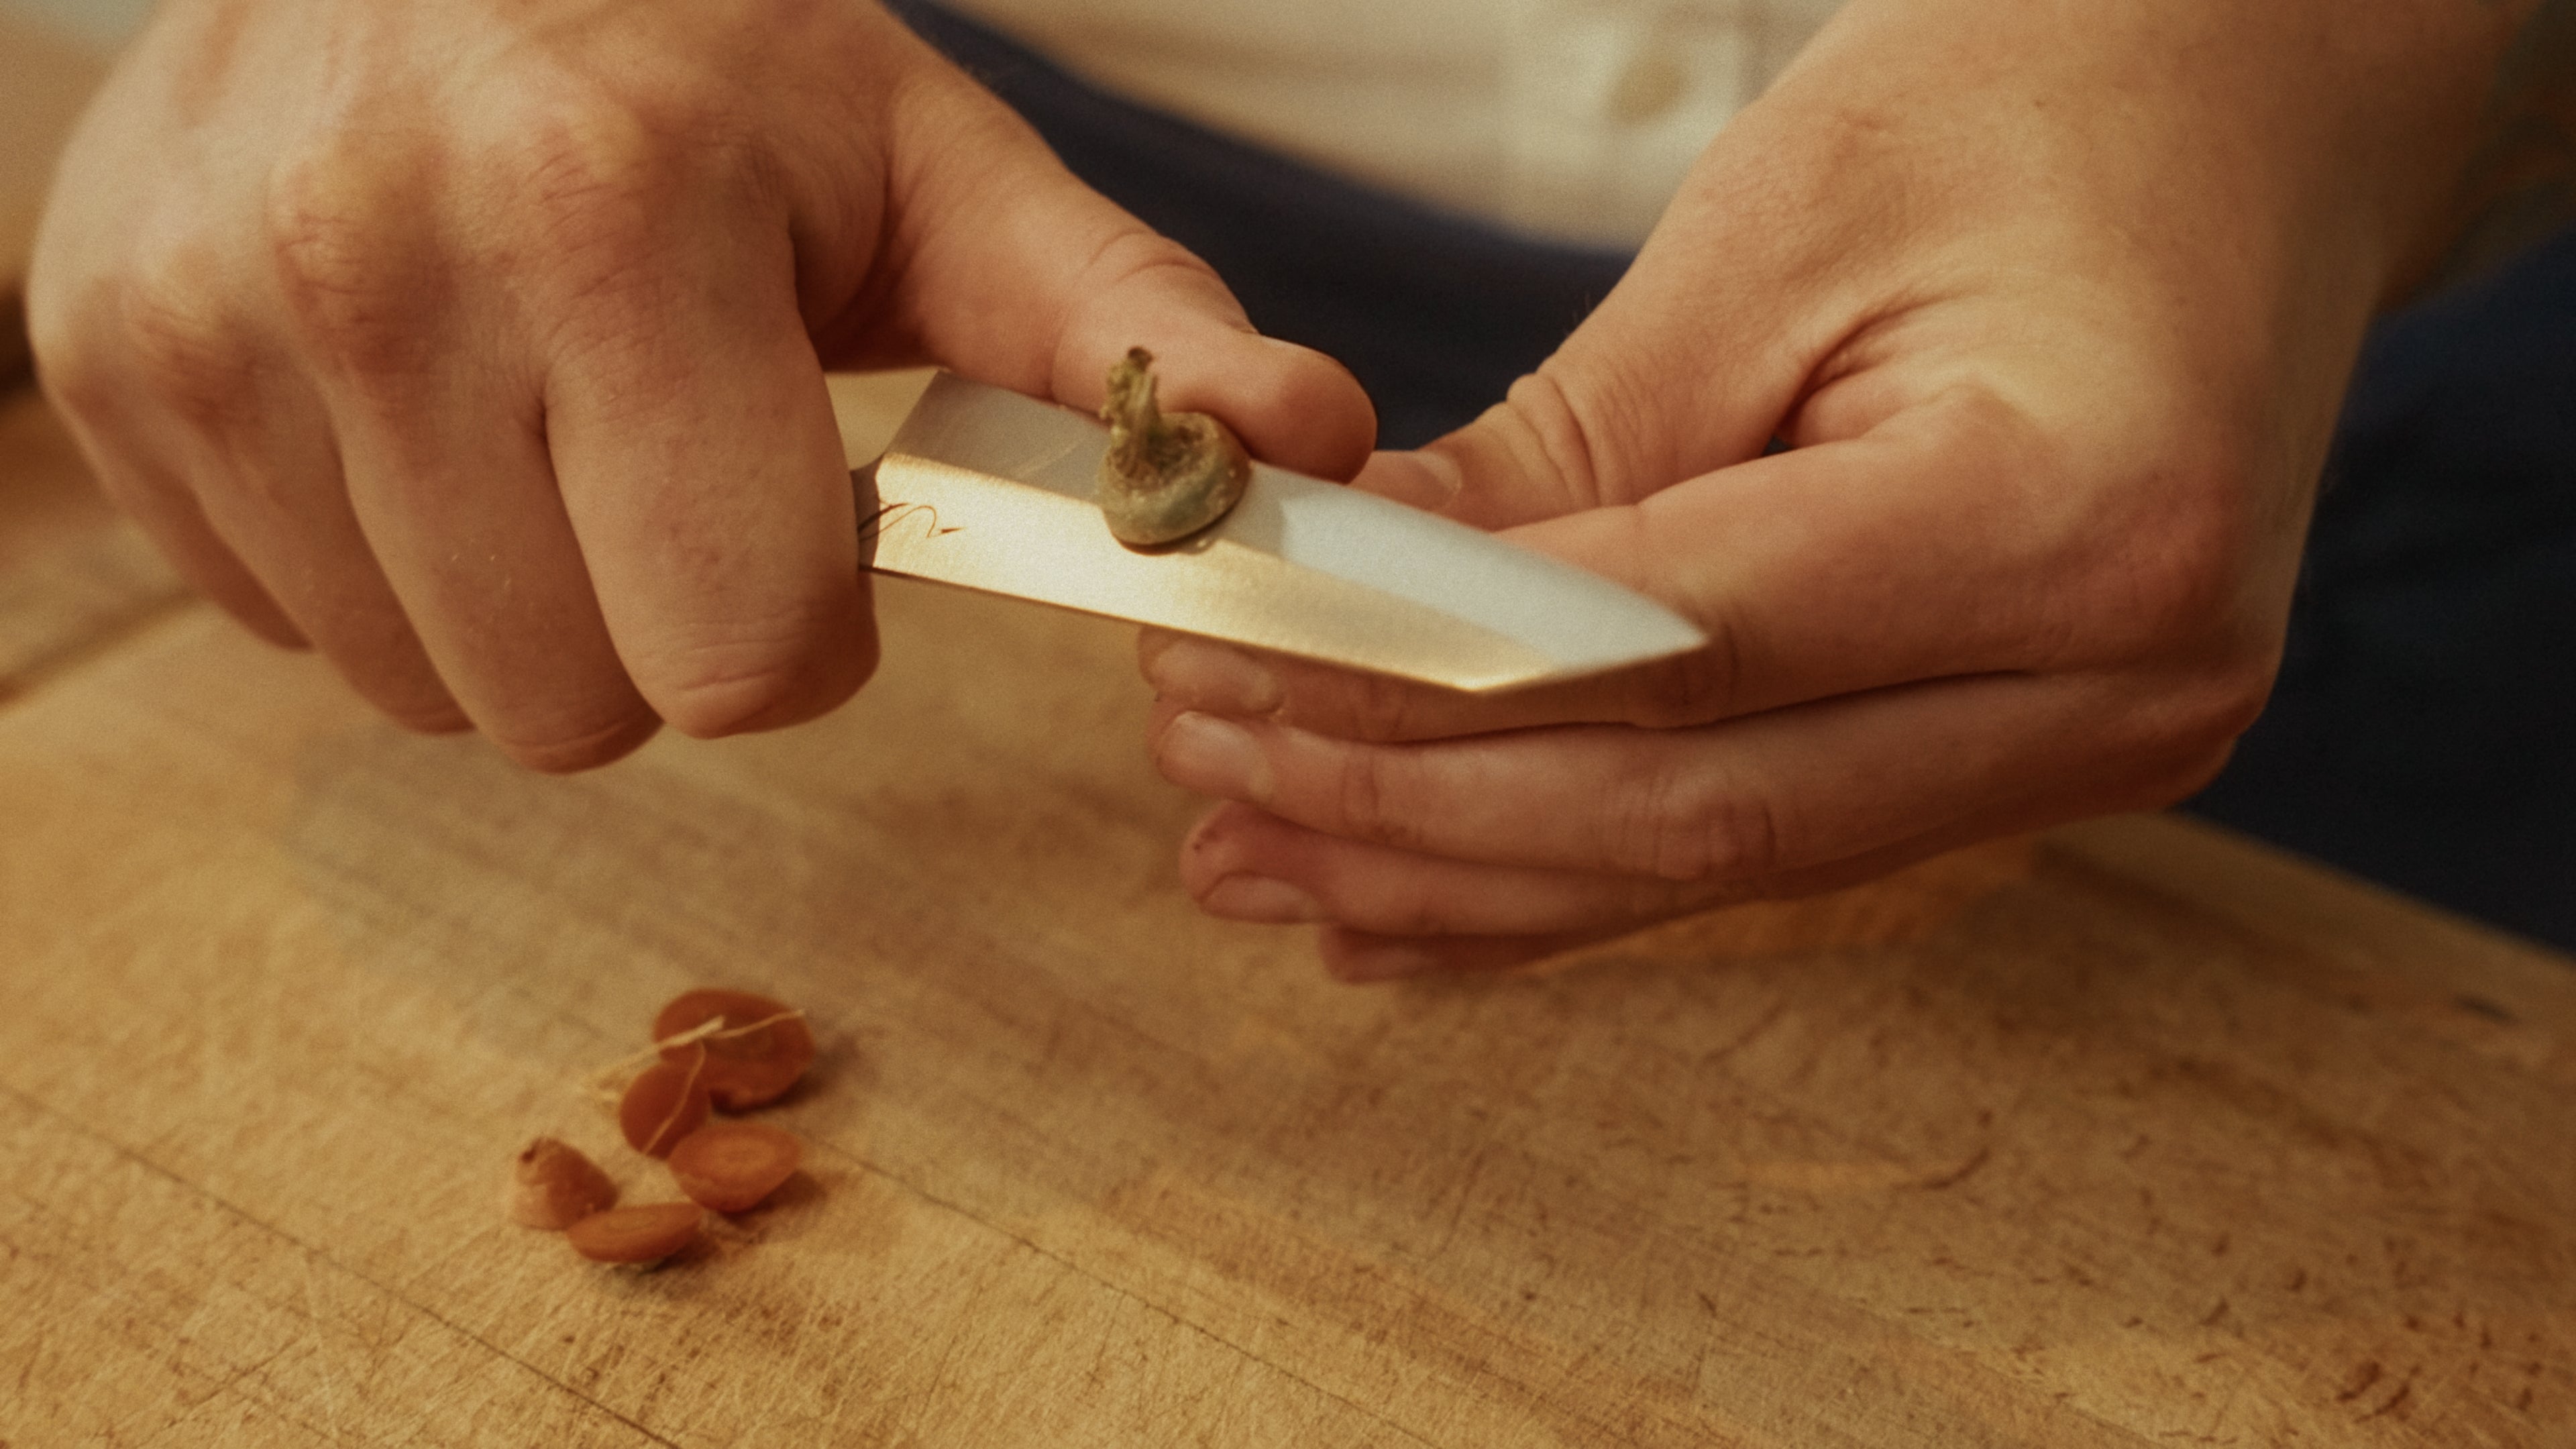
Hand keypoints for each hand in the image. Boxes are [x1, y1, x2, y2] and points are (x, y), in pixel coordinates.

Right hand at [27, 0, 1369, 769]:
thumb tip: (1304, 446)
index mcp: (610, 218)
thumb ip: (1126, 331)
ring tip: (552, 424)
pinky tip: (429, 417)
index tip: (800, 498)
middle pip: (576, 711)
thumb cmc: (710, 69)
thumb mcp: (940, 175)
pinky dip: (387, 563)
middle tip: (672, 459)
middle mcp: (369, 275)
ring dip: (528, 606)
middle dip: (666, 626)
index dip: (800, 617)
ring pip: (430, 693)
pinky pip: (291, 628)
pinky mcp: (104, 371)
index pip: (736, 657)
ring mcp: (203, 329)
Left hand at [1139, 0, 2525, 980]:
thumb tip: (1340, 602)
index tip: (1226, 658)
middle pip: (1691, 817)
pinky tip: (1406, 901)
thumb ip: (1564, 461)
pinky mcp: (2031, 757)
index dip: (1418, 681)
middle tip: (1204, 759)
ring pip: (1715, 873)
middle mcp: (2117, 683)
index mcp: (2076, 517)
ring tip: (1255, 855)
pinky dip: (1572, 876)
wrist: (2239, 121)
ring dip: (1465, 875)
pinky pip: (1764, 849)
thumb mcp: (1773, 240)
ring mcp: (2093, 747)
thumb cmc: (2029, 109)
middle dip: (1412, 804)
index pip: (1676, 657)